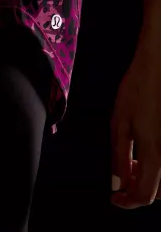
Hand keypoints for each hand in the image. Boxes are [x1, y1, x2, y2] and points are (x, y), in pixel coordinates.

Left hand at [111, 33, 160, 208]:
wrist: (157, 67)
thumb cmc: (136, 90)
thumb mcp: (119, 123)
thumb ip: (119, 156)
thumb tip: (118, 184)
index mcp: (154, 152)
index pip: (145, 194)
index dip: (128, 202)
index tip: (114, 199)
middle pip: (158, 192)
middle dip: (138, 189)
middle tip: (123, 171)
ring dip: (149, 178)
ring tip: (132, 159)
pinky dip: (157, 166)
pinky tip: (146, 149)